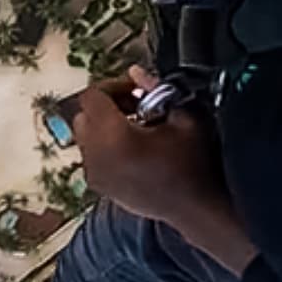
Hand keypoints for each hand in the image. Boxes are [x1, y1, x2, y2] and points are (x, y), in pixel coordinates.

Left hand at [72, 70, 232, 234]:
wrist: (198, 208)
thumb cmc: (195, 163)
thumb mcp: (184, 118)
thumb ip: (156, 90)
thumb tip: (137, 73)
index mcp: (113, 137)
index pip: (92, 97)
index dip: (113, 86)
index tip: (136, 89)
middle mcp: (96, 157)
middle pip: (83, 116)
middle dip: (106, 106)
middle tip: (136, 105)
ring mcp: (96, 175)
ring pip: (85, 138)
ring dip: (105, 126)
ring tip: (137, 127)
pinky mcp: (102, 187)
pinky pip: (92, 157)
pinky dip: (105, 147)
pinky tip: (134, 149)